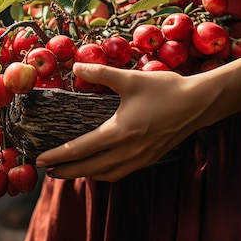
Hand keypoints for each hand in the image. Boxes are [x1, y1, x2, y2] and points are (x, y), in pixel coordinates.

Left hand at [35, 62, 220, 181]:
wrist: (200, 103)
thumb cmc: (166, 89)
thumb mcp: (130, 78)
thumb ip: (101, 72)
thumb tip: (77, 65)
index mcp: (119, 132)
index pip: (80, 149)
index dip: (58, 156)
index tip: (40, 160)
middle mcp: (128, 151)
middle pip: (90, 169)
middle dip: (67, 171)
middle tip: (48, 172)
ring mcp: (141, 158)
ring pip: (107, 174)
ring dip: (86, 175)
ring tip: (70, 171)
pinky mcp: (151, 158)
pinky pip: (121, 172)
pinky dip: (105, 174)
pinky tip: (101, 168)